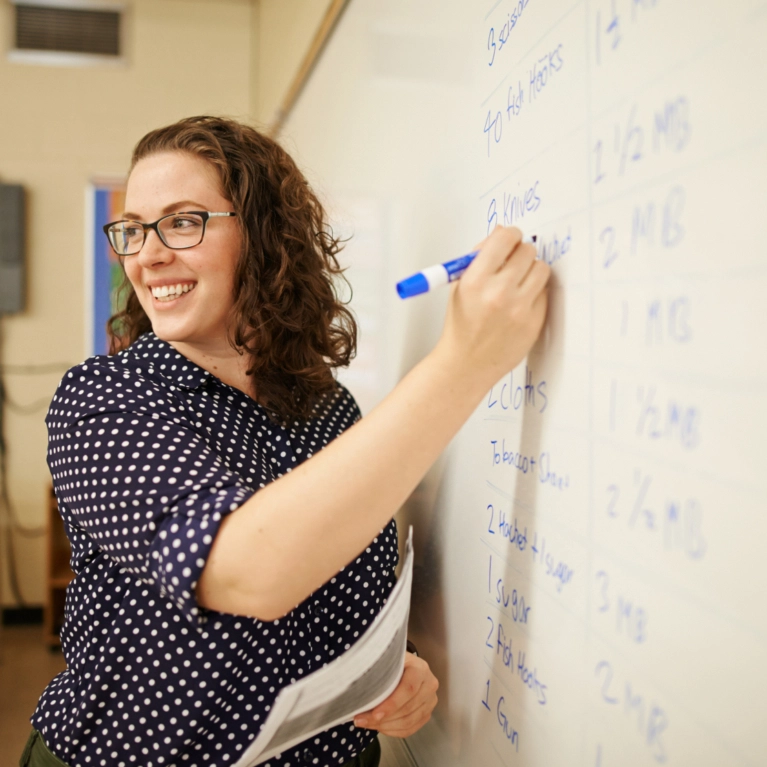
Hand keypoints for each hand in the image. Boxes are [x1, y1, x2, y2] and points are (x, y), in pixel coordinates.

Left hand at [353, 652, 438, 736]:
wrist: (405, 665)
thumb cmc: (393, 661)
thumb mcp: (387, 658)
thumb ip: (378, 667)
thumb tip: (354, 679)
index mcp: (420, 668)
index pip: (409, 688)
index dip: (392, 704)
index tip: (375, 713)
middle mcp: (429, 684)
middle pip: (408, 708)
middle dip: (382, 718)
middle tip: (361, 720)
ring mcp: (429, 701)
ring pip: (408, 721)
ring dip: (385, 726)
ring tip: (366, 723)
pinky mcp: (426, 714)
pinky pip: (409, 729)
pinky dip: (392, 731)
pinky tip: (378, 726)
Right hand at [434, 226, 549, 390]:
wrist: (466, 363)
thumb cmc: (461, 325)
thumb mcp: (459, 286)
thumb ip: (479, 257)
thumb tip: (502, 232)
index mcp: (476, 280)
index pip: (505, 239)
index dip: (510, 235)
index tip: (511, 239)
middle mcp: (499, 293)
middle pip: (527, 251)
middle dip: (521, 253)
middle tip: (514, 262)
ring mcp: (519, 309)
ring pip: (542, 269)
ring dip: (532, 270)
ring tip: (520, 281)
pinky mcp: (534, 323)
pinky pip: (545, 294)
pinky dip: (535, 293)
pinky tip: (520, 303)